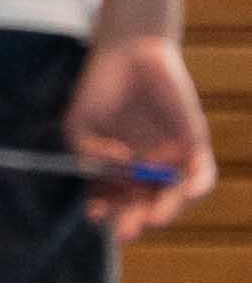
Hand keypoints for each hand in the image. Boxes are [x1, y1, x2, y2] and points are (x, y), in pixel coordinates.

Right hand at [67, 33, 210, 239]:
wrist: (129, 52)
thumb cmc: (100, 90)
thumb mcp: (81, 125)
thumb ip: (91, 153)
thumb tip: (119, 170)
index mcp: (114, 173)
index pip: (110, 203)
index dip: (104, 212)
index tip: (96, 213)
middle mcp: (142, 172)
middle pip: (141, 207)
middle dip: (133, 222)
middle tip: (127, 230)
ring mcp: (168, 161)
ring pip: (171, 197)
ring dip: (164, 211)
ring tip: (153, 217)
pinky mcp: (193, 145)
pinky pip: (201, 175)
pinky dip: (197, 186)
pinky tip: (186, 191)